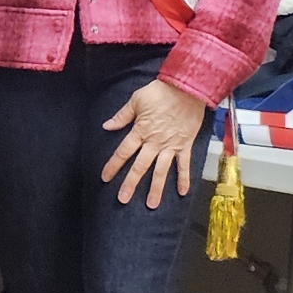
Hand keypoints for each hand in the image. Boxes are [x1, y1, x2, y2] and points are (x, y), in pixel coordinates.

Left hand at [102, 78, 207, 207]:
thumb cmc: (160, 92)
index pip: (123, 152)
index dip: (113, 165)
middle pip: (140, 166)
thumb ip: (122, 116)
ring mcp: (171, 145)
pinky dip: (184, 178)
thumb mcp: (136, 100)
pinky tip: (182, 192)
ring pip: (161, 171)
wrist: (188, 88)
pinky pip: (184, 164)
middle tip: (123, 199)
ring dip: (156, 188)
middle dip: (130, 184)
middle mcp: (155, 142)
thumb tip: (107, 126)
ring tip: (151, 204)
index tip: (105, 177)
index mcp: (140, 131)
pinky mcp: (185, 145)